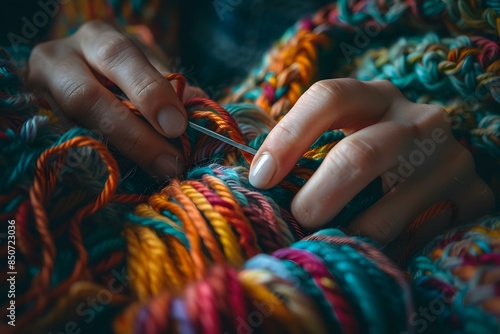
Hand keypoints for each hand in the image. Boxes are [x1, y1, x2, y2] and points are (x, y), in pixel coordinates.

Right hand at [27, 20, 202, 177]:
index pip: (119, 58)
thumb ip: (170, 87)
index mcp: (96, 40)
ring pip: (70, 128)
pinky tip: (124, 176)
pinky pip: (63, 149)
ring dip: (115, 156)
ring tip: (153, 174)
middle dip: (132, 133)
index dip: (148, 92)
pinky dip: (96, 164)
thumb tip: (200, 112)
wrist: (74, 73)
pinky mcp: (36, 124)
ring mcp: (39, 95)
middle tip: (168, 161)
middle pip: (85, 95)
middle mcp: (58, 61)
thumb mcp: (145, 68)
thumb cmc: (119, 72)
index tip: (176, 126)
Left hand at [249, 79, 494, 244]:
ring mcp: (449, 160)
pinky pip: (411, 241)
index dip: (289, 136)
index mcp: (377, 97)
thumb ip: (313, 146)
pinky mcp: (471, 197)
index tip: (261, 176)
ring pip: (386, 213)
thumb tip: (259, 180)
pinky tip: (365, 252)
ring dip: (345, 235)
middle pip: (359, 155)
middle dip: (318, 195)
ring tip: (327, 241)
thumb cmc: (379, 149)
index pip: (329, 97)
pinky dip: (378, 253)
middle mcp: (418, 120)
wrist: (447, 162)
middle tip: (297, 218)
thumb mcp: (351, 131)